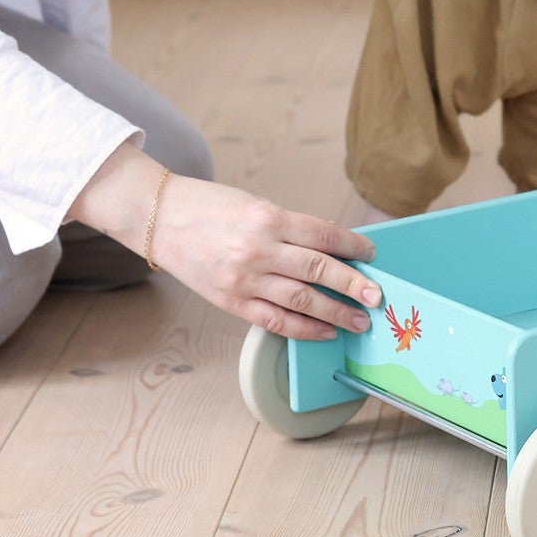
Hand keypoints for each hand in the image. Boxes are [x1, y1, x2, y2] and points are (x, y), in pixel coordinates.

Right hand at [69, 142, 380, 340]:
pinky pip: (274, 320)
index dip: (352, 246)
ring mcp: (243, 279)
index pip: (323, 234)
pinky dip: (303, 328)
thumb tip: (331, 250)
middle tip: (377, 296)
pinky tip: (324, 331)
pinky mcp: (230, 301)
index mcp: (268, 218)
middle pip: (318, 270)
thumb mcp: (256, 205)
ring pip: (300, 300)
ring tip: (359, 320)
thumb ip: (290, 228)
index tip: (372, 254)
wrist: (159, 218)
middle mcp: (258, 249)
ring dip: (335, 312)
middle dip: (353, 285)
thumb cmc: (210, 206)